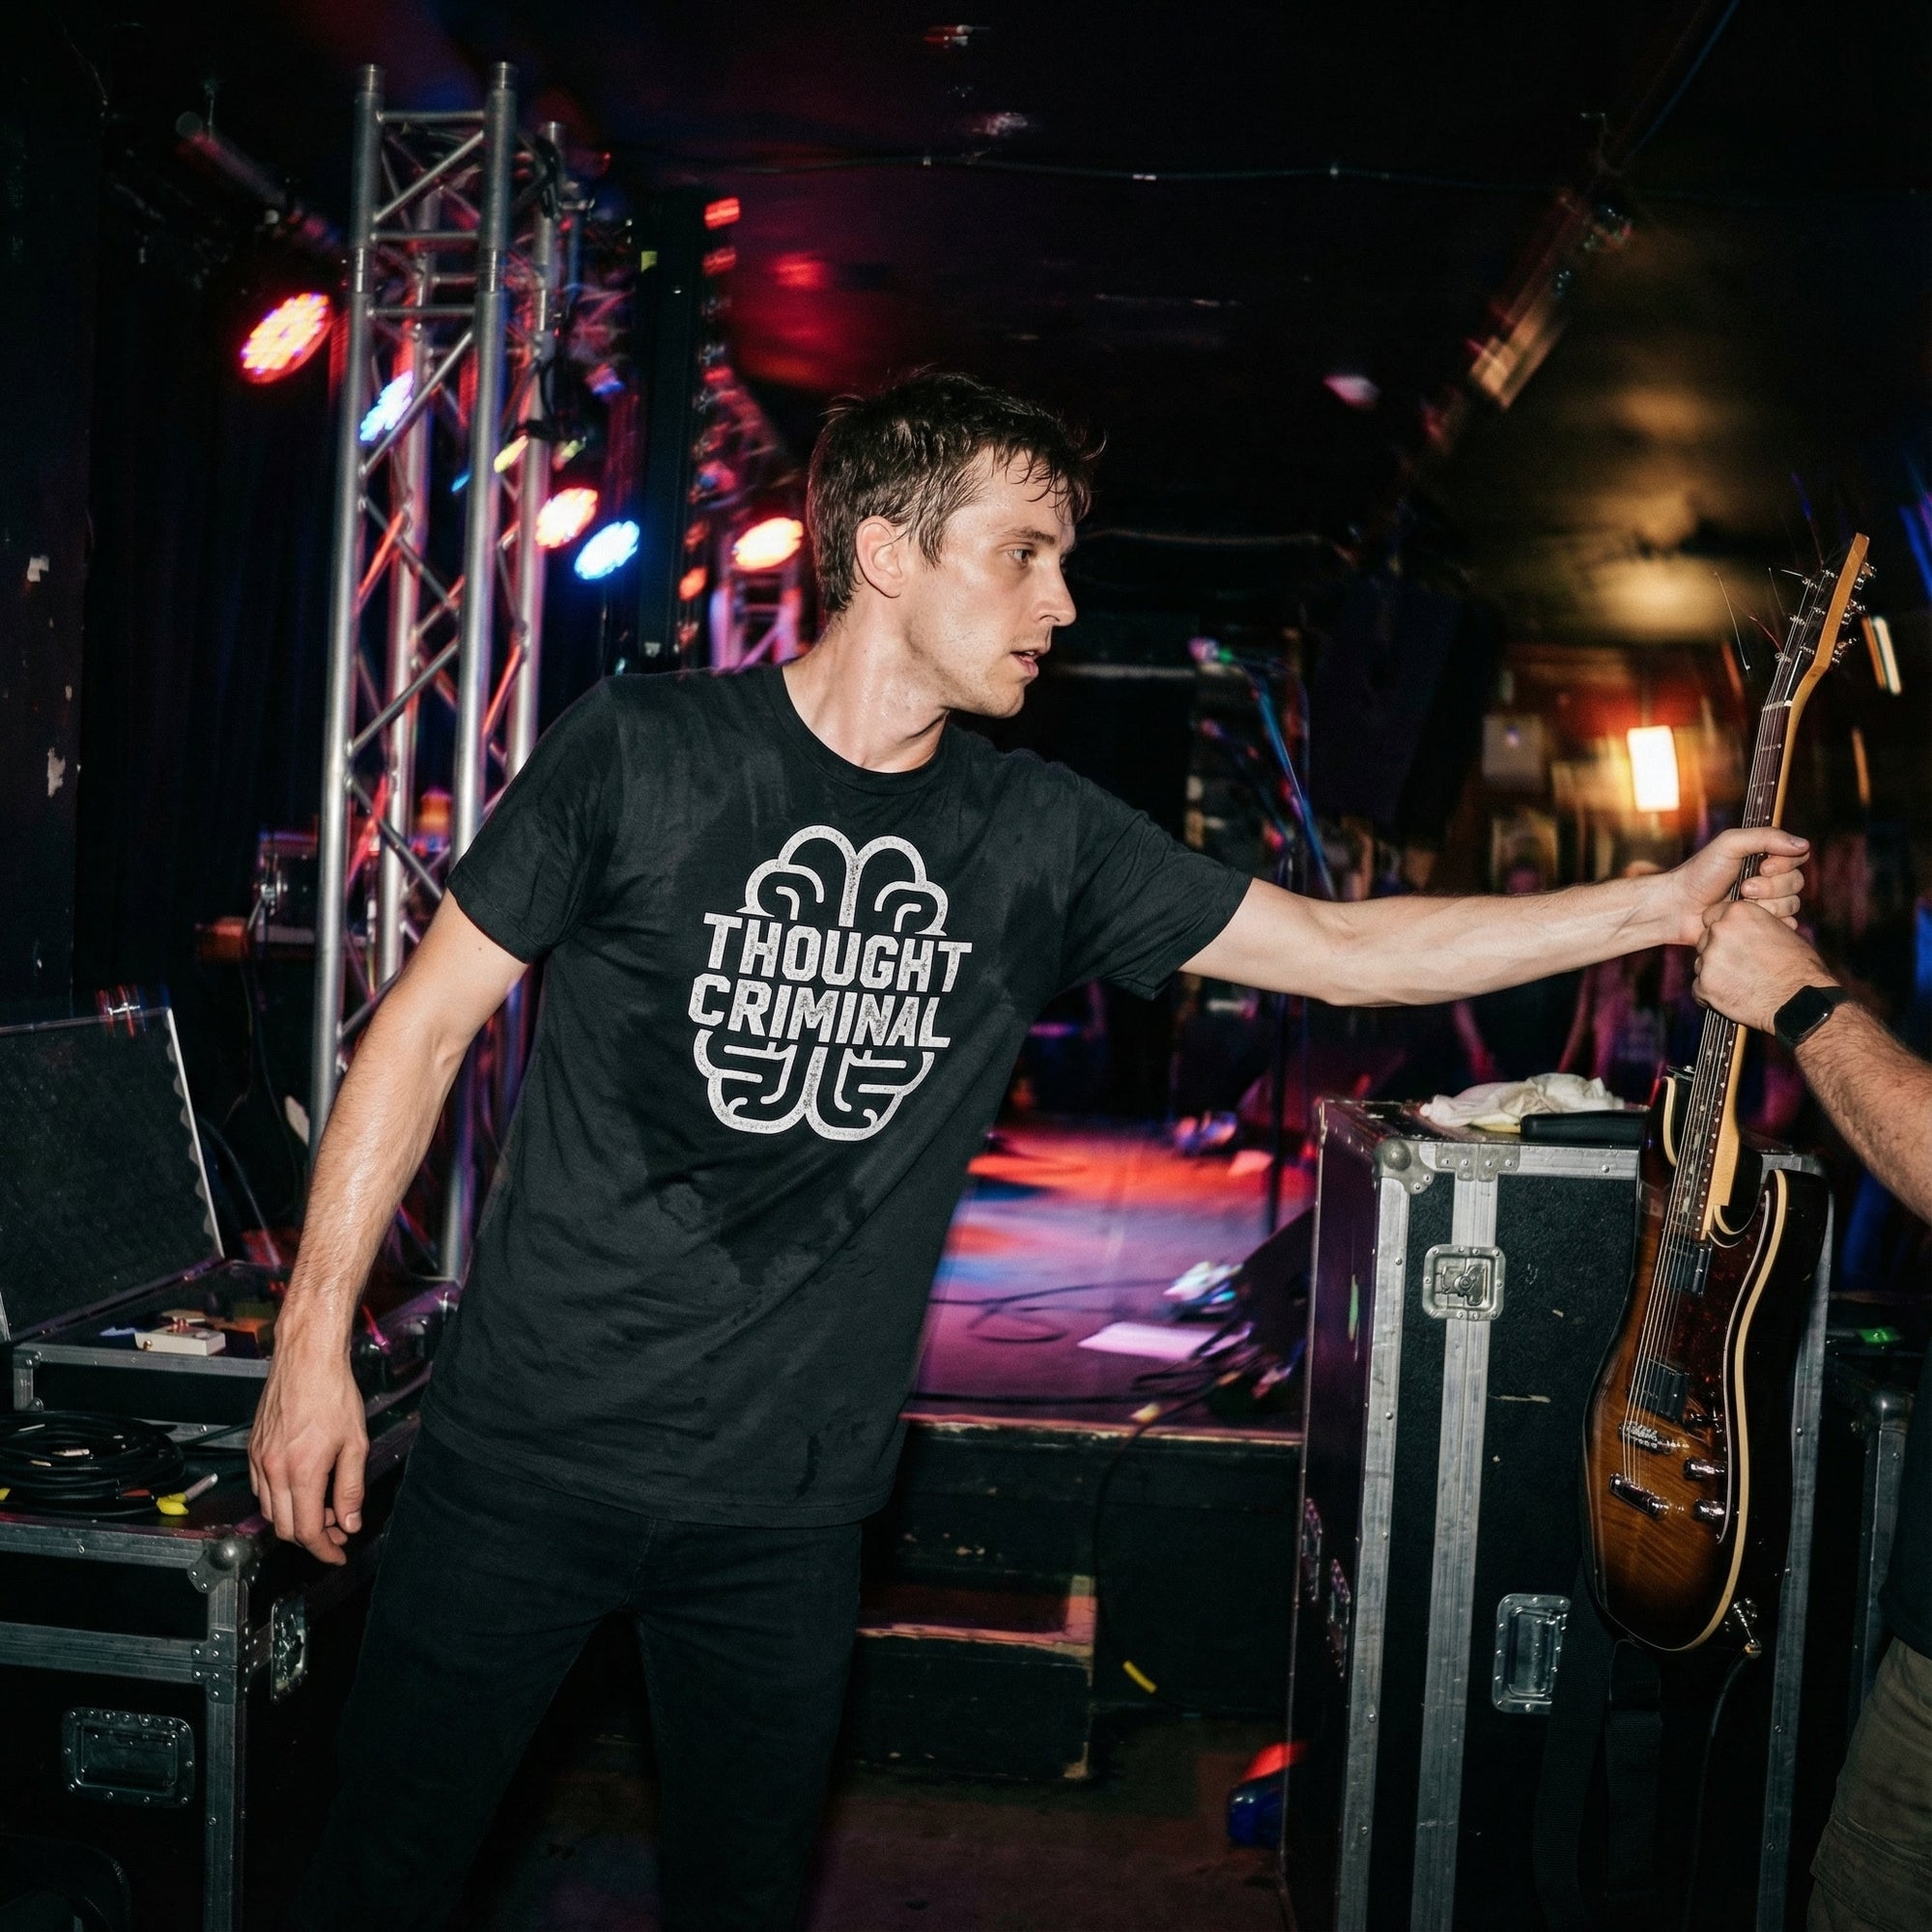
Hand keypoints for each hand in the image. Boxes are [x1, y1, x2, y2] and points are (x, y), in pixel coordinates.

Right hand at [248, 1336, 367, 1565]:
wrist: (307, 1360)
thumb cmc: (333, 1394)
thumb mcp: (355, 1443)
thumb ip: (351, 1488)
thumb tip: (350, 1522)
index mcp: (301, 1472)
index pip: (307, 1531)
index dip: (324, 1549)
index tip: (338, 1554)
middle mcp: (274, 1470)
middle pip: (285, 1528)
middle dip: (312, 1537)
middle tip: (337, 1531)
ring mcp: (259, 1459)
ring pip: (270, 1511)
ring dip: (295, 1519)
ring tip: (324, 1508)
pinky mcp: (253, 1448)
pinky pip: (261, 1489)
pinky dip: (279, 1499)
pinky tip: (301, 1488)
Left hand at [1659, 828, 1807, 943]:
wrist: (1678, 908)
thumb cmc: (1700, 874)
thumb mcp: (1729, 844)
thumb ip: (1765, 837)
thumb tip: (1803, 844)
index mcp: (1765, 857)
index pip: (1798, 857)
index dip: (1783, 864)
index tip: (1761, 867)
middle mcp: (1770, 880)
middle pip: (1796, 882)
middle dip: (1770, 886)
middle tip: (1742, 888)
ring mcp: (1766, 903)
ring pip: (1792, 904)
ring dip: (1766, 904)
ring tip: (1739, 903)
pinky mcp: (1761, 925)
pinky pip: (1785, 925)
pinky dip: (1770, 922)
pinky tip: (1750, 920)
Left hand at [1694, 900, 1835, 1032]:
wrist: (1800, 999)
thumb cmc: (1797, 966)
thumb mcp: (1779, 930)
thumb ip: (1752, 926)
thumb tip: (1743, 929)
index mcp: (1738, 913)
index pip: (1712, 916)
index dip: (1722, 930)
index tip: (1730, 941)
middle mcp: (1719, 931)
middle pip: (1705, 941)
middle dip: (1717, 952)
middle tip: (1738, 966)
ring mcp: (1709, 958)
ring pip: (1701, 964)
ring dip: (1714, 973)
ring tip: (1740, 983)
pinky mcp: (1704, 984)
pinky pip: (1699, 988)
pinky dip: (1711, 993)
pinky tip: (1732, 996)